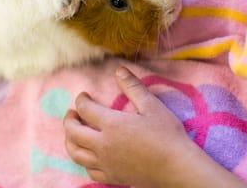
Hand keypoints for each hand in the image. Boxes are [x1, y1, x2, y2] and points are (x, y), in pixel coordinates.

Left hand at [64, 67, 195, 187]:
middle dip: (69, 120)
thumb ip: (133, 87)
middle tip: (72, 113)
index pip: (85, 109)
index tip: (84, 95)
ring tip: (73, 133)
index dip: (81, 100)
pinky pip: (90, 171)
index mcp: (112, 125)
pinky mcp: (113, 177)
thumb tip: (119, 70)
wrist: (177, 168)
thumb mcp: (152, 106)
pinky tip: (89, 156)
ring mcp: (106, 163)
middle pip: (74, 132)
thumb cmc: (167, 135)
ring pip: (76, 154)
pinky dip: (84, 161)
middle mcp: (104, 145)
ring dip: (70, 141)